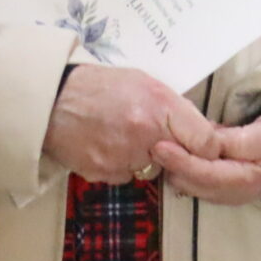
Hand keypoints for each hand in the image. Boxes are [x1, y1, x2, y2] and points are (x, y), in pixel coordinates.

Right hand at [43, 66, 219, 183]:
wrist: (53, 100)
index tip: (202, 146)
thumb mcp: (146, 83)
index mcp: (161, 107)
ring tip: (122, 135)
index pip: (206, 142)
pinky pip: (125, 177)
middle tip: (155, 137)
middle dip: (174, 153)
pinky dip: (120, 166)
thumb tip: (202, 129)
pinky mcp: (103, 173)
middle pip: (180, 161)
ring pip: (152, 171)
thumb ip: (174, 107)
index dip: (207, 147)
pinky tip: (106, 146)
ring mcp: (123, 158)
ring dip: (144, 160)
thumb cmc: (101, 86)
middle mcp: (145, 135)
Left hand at [152, 108, 260, 204]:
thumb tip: (207, 144)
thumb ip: (236, 141)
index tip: (159, 144)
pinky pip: (200, 182)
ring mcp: (232, 192)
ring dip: (175, 169)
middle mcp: (235, 192)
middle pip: (194, 184)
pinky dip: (185, 170)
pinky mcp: (230, 186)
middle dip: (172, 166)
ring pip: (194, 186)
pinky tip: (175, 157)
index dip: (180, 159)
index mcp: (246, 179)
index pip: (204, 173)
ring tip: (157, 149)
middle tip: (150, 144)